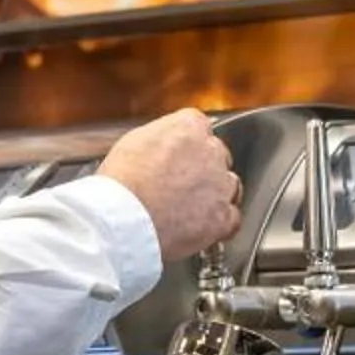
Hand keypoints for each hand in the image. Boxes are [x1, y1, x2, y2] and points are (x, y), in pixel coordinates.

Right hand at [97, 109, 239, 260]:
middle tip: (181, 185)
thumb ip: (160, 138)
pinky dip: (219, 223)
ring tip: (189, 208)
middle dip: (203, 169)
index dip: (188, 145)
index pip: (199, 127)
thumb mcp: (134, 142)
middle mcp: (212, 151)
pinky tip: (202, 227)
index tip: (180, 156)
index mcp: (189, 127)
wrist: (123, 219)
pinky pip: (231, 219)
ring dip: (214, 194)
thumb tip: (164, 146)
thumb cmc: (122, 182)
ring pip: (229, 186)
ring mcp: (221, 185)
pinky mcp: (223, 217)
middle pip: (217, 156)